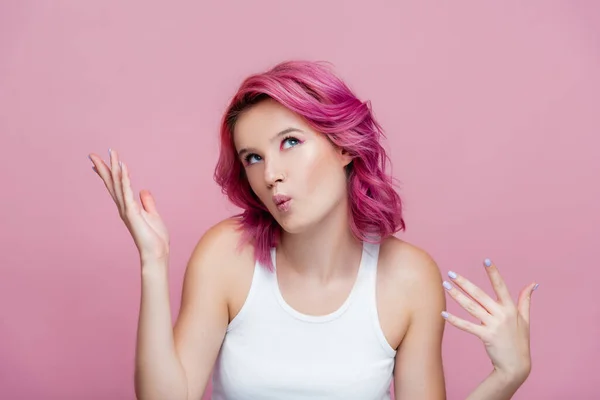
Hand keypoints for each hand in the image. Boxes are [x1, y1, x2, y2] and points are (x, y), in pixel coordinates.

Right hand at [89, 149, 169, 262]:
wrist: (156, 252)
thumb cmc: (155, 237)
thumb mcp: (152, 215)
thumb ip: (147, 202)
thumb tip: (143, 190)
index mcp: (128, 206)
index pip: (116, 187)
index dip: (108, 173)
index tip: (100, 161)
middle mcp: (124, 207)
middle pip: (111, 183)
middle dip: (103, 168)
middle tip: (92, 154)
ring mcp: (127, 209)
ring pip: (118, 184)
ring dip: (114, 168)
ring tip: (111, 153)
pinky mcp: (132, 212)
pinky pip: (127, 192)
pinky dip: (125, 179)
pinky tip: (123, 167)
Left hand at [441, 259, 537, 384]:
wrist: (516, 366)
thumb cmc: (519, 341)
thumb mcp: (525, 320)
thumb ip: (526, 300)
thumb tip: (533, 284)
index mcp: (511, 308)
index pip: (501, 286)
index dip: (493, 273)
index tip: (486, 260)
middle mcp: (502, 315)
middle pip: (480, 295)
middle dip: (464, 283)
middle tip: (451, 273)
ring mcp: (494, 326)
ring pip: (471, 307)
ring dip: (457, 296)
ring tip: (445, 286)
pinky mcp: (486, 336)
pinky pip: (467, 326)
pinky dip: (454, 320)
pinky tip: (443, 313)